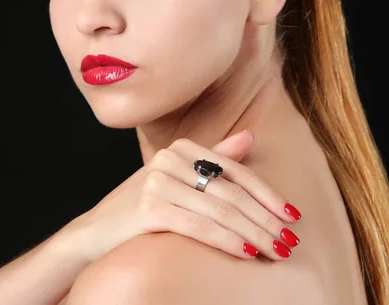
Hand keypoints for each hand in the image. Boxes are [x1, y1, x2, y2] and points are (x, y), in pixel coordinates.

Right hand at [62, 129, 300, 262]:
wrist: (96, 232)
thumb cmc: (142, 206)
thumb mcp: (179, 178)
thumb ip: (214, 157)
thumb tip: (249, 136)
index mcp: (182, 148)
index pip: (236, 171)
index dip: (267, 194)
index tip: (292, 215)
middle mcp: (170, 158)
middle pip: (231, 192)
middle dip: (265, 219)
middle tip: (290, 242)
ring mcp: (158, 181)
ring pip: (220, 210)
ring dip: (254, 234)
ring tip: (277, 251)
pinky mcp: (150, 207)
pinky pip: (199, 225)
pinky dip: (227, 240)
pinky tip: (246, 253)